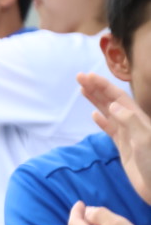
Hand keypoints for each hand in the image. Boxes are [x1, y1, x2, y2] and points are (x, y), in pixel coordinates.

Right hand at [80, 73, 150, 204]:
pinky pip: (110, 130)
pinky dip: (101, 121)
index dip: (102, 86)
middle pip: (111, 101)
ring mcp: (128, 135)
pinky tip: (94, 115)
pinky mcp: (124, 147)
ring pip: (109, 113)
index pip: (117, 97)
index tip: (86, 76)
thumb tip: (112, 105)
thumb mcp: (144, 140)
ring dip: (96, 101)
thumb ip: (130, 121)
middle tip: (79, 77)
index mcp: (137, 119)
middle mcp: (132, 123)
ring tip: (83, 90)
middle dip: (96, 88)